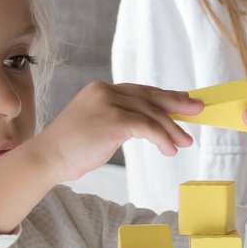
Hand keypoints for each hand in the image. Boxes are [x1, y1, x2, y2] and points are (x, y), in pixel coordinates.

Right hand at [31, 79, 196, 184]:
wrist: (48, 157)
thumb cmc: (73, 148)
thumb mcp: (99, 125)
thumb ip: (121, 119)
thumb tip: (150, 124)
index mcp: (101, 90)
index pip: (140, 91)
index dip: (164, 96)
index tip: (184, 100)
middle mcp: (105, 91)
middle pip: (150, 97)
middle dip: (177, 105)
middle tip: (198, 111)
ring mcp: (108, 104)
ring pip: (151, 114)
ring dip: (171, 130)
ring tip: (183, 143)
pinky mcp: (113, 121)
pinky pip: (147, 128)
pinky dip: (162, 138)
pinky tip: (168, 149)